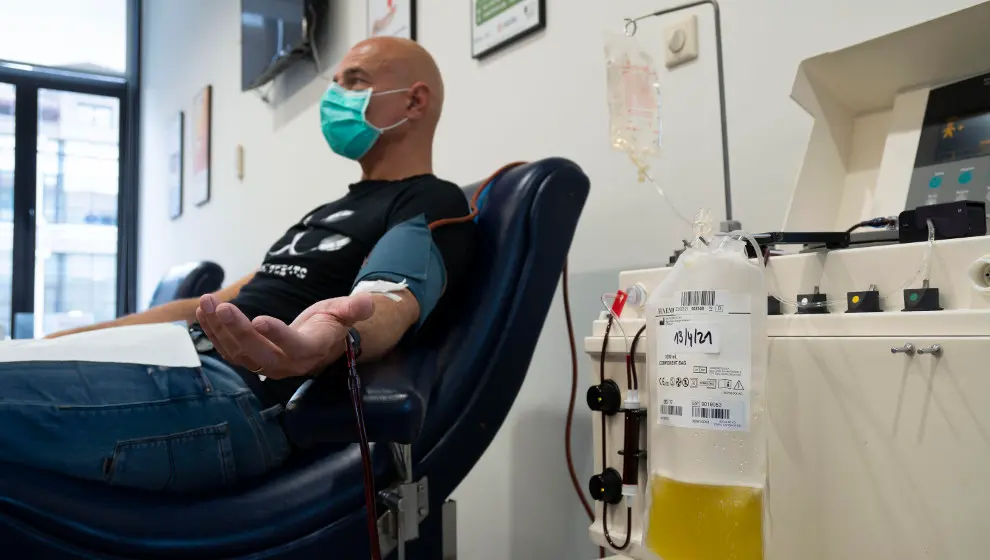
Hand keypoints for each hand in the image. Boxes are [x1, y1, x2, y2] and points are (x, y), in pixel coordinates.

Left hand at [196, 294, 374, 378]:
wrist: (320, 340)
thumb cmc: (333, 322)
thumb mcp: (345, 311)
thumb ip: (353, 308)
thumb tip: (366, 302)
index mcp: (311, 350)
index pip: (294, 347)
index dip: (277, 335)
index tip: (258, 319)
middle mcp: (287, 363)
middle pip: (259, 353)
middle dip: (238, 331)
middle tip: (222, 307)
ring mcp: (266, 364)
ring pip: (238, 353)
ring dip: (220, 330)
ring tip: (207, 303)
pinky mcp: (250, 358)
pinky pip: (228, 350)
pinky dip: (214, 332)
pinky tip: (203, 311)